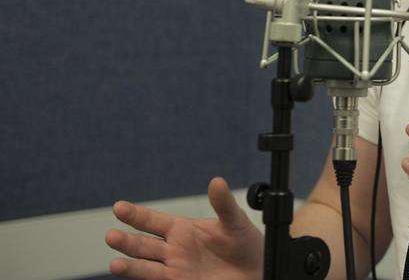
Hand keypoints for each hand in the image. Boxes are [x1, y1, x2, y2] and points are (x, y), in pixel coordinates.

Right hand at [106, 177, 262, 279]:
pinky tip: (131, 272)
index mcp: (182, 229)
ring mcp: (175, 268)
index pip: (152, 220)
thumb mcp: (235, 221)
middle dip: (127, 241)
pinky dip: (142, 276)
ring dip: (130, 265)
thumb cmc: (244, 244)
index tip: (119, 207)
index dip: (135, 214)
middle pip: (143, 244)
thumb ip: (223, 204)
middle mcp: (173, 249)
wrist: (255, 271)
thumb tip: (216, 181)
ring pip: (145, 266)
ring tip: (115, 264)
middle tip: (111, 235)